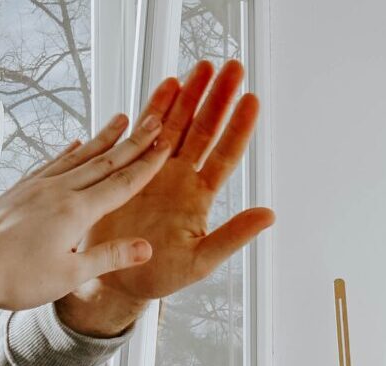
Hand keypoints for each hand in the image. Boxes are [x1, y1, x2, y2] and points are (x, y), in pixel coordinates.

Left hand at [0, 105, 172, 310]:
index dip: (147, 165)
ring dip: (103, 138)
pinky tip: (74, 144)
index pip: (121, 184)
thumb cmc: (13, 277)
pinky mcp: (19, 190)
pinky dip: (68, 152)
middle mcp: (58, 191)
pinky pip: (51, 163)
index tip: (166, 145)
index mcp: (75, 211)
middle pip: (104, 161)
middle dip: (133, 142)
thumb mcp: (69, 275)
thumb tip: (145, 248)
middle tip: (155, 120)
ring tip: (121, 120)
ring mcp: (36, 187)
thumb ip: (108, 257)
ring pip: (78, 156)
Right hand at [57, 59, 274, 337]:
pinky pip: (145, 133)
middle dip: (218, 99)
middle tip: (232, 68)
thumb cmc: (160, 275)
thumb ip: (232, 236)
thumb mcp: (200, 261)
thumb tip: (269, 215)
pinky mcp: (130, 169)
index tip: (251, 100)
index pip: (225, 155)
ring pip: (178, 125)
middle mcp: (181, 178)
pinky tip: (168, 84)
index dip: (239, 128)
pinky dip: (156, 108)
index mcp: (199, 197)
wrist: (116, 278)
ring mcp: (156, 170)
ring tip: (203, 66)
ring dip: (190, 95)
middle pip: (204, 130)